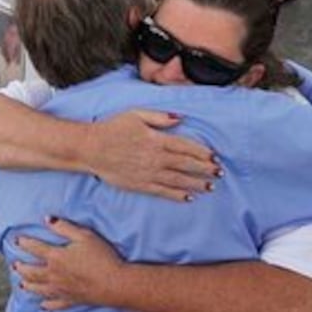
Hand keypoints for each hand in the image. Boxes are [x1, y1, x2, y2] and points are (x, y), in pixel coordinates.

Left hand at [15, 219, 120, 311]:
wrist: (113, 283)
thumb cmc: (100, 256)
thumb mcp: (84, 235)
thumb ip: (64, 227)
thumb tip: (47, 219)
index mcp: (56, 257)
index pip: (36, 248)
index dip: (25, 243)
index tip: (17, 240)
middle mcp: (54, 275)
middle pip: (32, 272)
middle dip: (22, 267)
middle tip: (14, 264)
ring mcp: (60, 290)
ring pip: (38, 289)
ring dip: (28, 285)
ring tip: (21, 283)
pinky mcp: (70, 300)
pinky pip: (54, 304)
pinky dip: (46, 305)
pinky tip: (42, 305)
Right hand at [86, 109, 220, 199]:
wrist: (91, 148)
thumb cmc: (113, 128)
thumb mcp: (136, 114)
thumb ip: (160, 117)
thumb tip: (180, 118)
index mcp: (156, 139)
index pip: (185, 146)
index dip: (202, 152)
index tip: (214, 156)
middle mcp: (155, 158)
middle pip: (185, 164)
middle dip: (204, 169)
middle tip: (219, 173)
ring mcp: (148, 173)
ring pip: (177, 179)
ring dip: (196, 183)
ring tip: (210, 186)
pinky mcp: (140, 185)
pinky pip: (162, 191)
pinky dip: (177, 195)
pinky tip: (189, 197)